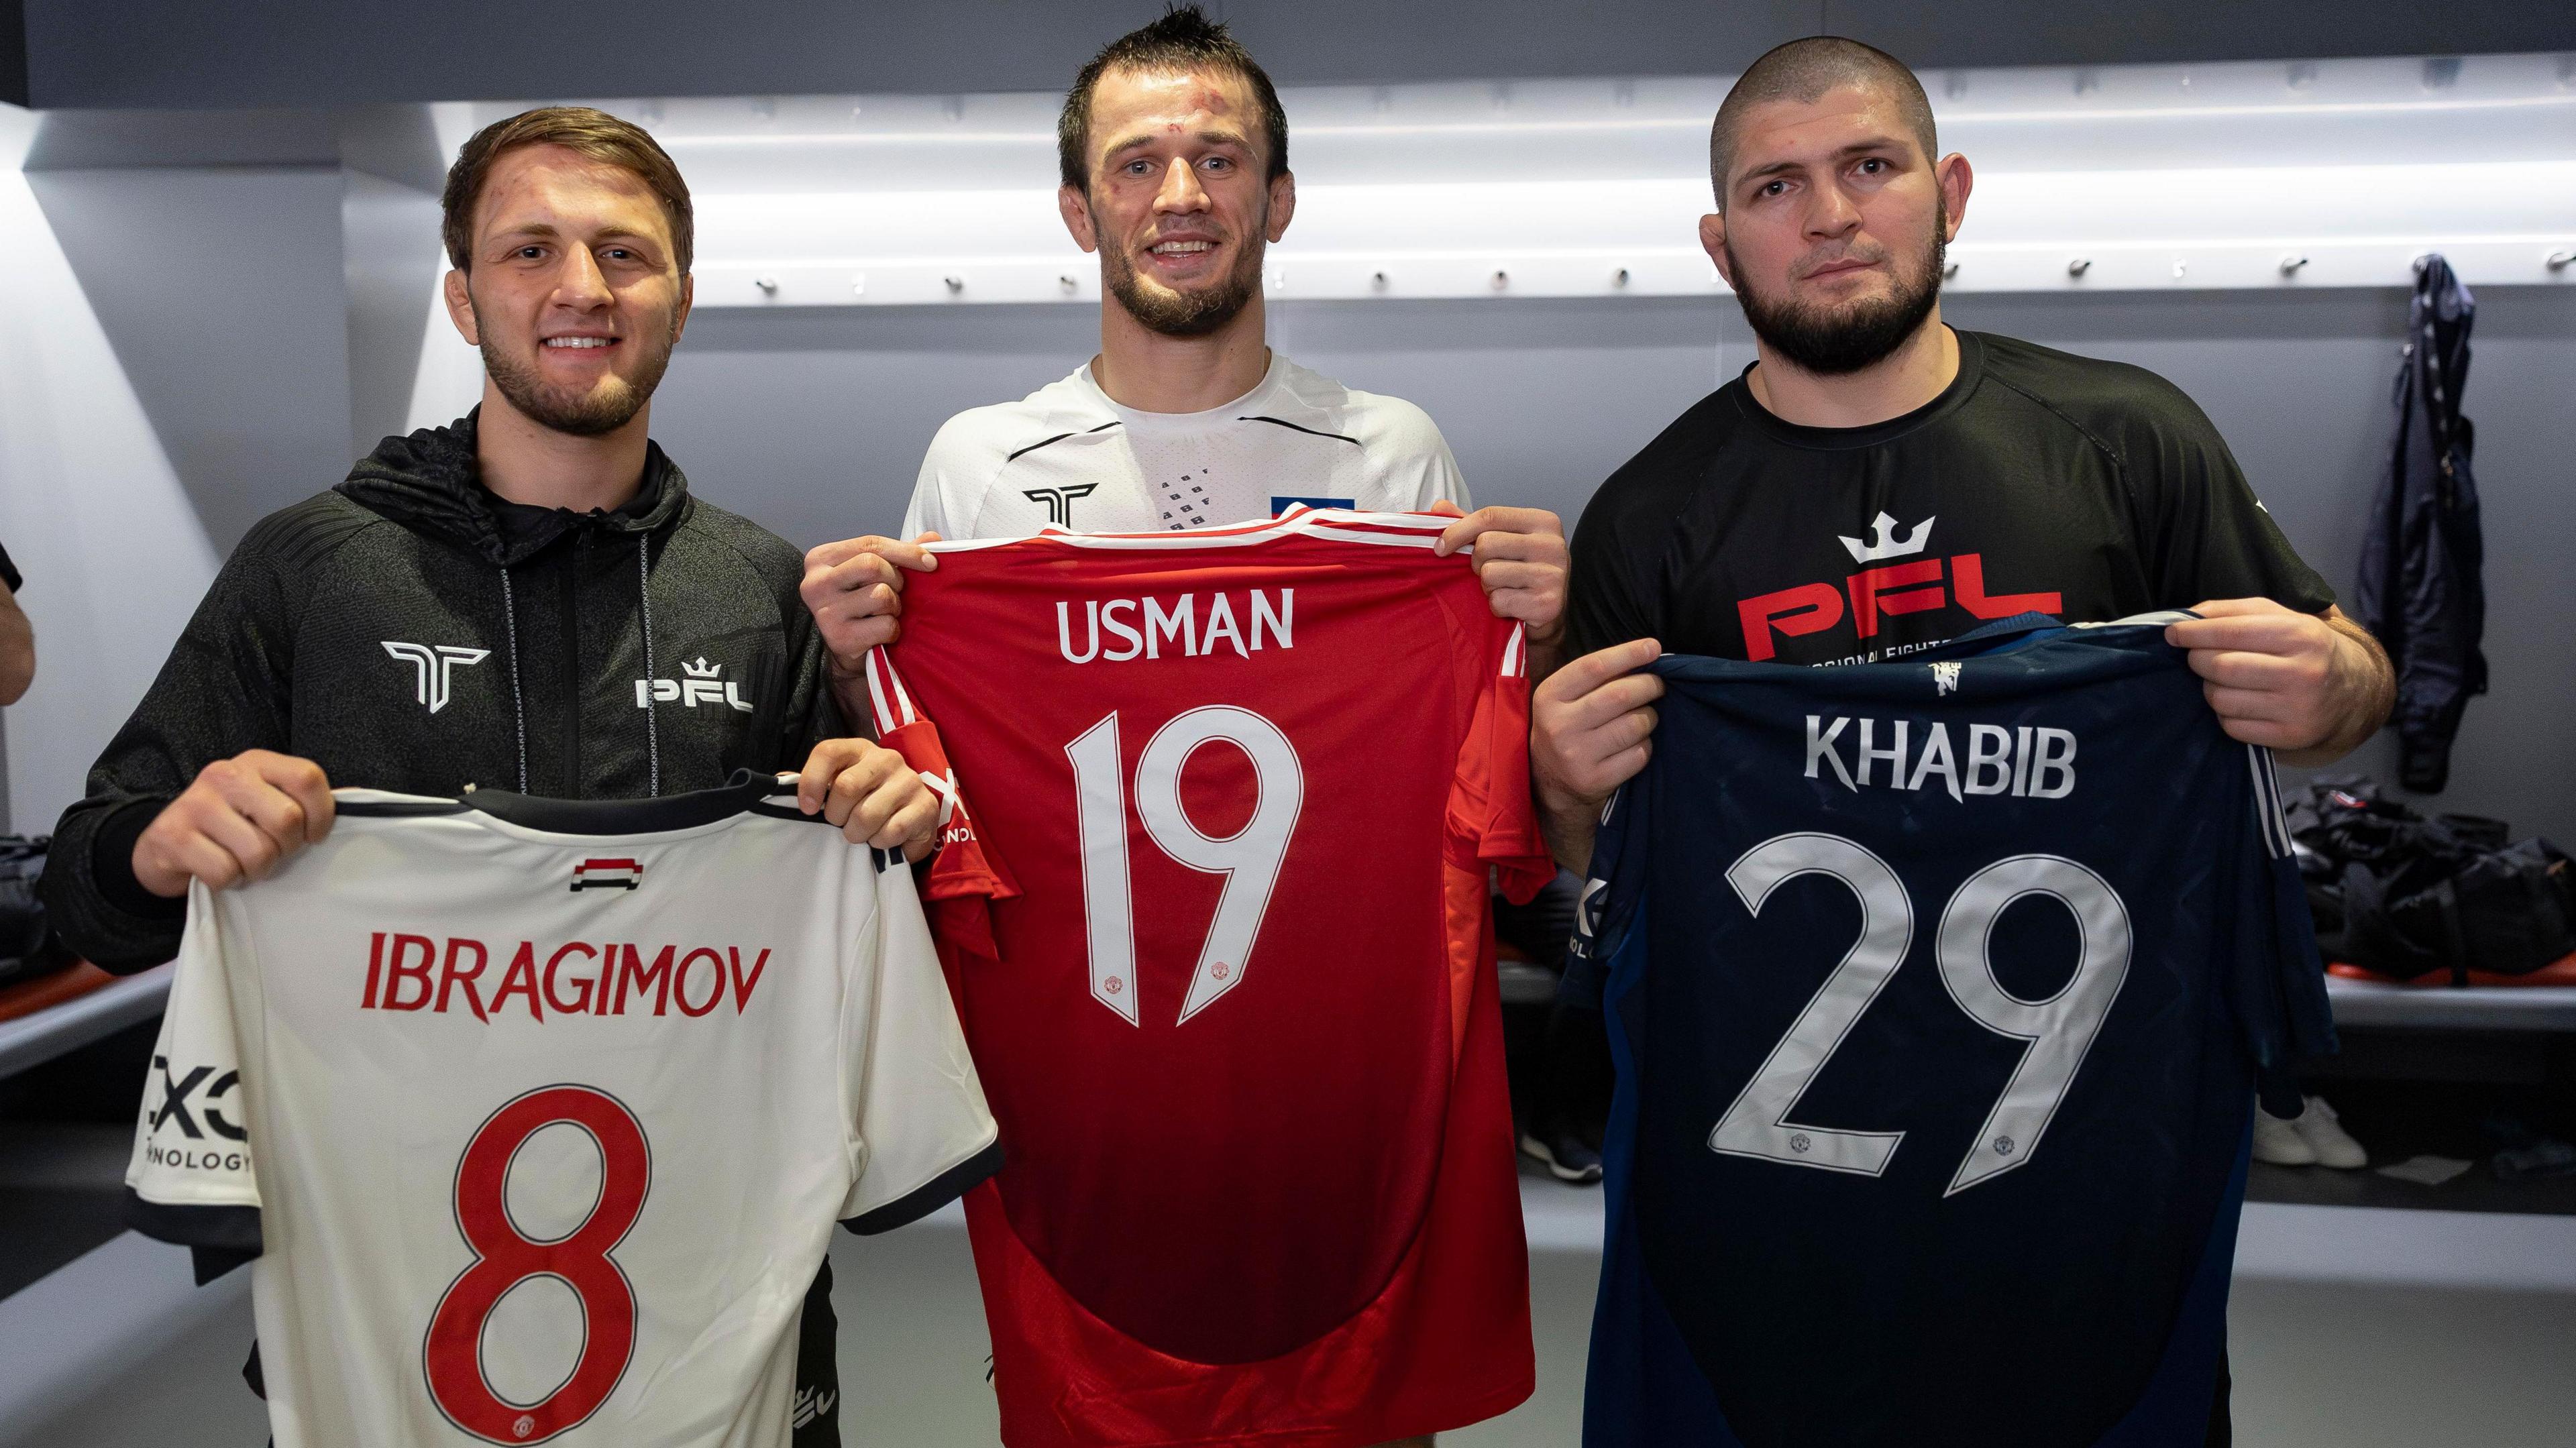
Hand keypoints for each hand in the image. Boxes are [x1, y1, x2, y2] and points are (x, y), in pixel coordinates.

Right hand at [133, 750, 334, 897]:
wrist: (163, 844)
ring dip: (258, 870)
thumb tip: (335, 822)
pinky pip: (226, 872)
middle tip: (272, 852)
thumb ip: (295, 802)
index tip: (313, 836)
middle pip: (287, 819)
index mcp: (255, 763)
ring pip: (259, 852)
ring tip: (244, 863)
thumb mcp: (263, 802)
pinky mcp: (174, 837)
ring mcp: (196, 804)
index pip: (307, 778)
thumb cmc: (229, 826)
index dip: (321, 814)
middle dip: (287, 849)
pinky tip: (220, 870)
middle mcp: (225, 775)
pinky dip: (230, 881)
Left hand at [797, 738, 939, 858]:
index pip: (828, 752)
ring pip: (866, 814)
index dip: (811, 781)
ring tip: (862, 833)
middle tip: (841, 824)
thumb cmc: (866, 802)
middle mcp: (886, 759)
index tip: (806, 809)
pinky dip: (880, 842)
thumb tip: (778, 785)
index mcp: (859, 749)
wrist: (911, 820)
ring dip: (857, 834)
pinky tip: (883, 838)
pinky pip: (891, 831)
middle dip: (836, 816)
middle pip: (845, 787)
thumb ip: (811, 784)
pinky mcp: (926, 807)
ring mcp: (909, 781)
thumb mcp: (837, 788)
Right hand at [800, 533, 940, 676]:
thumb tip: (933, 538)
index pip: (870, 544)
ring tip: (886, 612)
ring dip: (894, 606)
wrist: (844, 646)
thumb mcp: (875, 572)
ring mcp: (824, 612)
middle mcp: (815, 583)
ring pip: (881, 596)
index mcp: (821, 558)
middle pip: (872, 565)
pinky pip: (885, 626)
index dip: (905, 551)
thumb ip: (900, 553)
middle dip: (896, 579)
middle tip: (896, 592)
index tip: (930, 562)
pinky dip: (892, 629)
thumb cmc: (861, 601)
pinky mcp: (839, 638)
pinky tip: (881, 631)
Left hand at [1431, 503, 1569, 651]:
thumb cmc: (1523, 570)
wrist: (1551, 609)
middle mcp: (1552, 545)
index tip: (1440, 547)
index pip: (1490, 516)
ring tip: (1502, 587)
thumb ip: (1474, 525)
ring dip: (1486, 586)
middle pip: (1486, 545)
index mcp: (1542, 522)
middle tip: (1488, 571)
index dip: (1458, 531)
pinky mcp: (1547, 603)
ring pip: (1490, 574)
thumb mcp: (1505, 540)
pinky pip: (1499, 601)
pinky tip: (1511, 604)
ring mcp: (1552, 575)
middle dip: (1476, 563)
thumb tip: (1439, 507)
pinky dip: (1496, 606)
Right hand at [1532, 638, 1662, 811]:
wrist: (1549, 781)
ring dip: (1650, 717)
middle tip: (1658, 686)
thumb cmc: (1566, 726)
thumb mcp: (1565, 698)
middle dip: (1649, 685)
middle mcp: (1560, 725)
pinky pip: (1639, 754)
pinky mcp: (1595, 779)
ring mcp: (1577, 755)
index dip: (1628, 653)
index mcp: (1550, 696)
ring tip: (1645, 717)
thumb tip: (1645, 655)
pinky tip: (1636, 744)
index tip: (1653, 647)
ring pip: (1635, 725)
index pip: (1594, 666)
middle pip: (1620, 695)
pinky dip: (1646, 745)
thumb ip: (1597, 677)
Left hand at [2166, 599, 2390, 760]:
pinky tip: (2237, 702)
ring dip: (2208, 688)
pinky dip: (2223, 713)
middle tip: (2196, 657)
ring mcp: (2297, 708)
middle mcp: (2303, 672)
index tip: (2173, 633)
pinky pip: (2231, 726)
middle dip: (2197, 660)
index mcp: (2301, 635)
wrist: (2352, 691)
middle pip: (2222, 666)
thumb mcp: (2281, 617)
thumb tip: (2188, 617)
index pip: (2232, 632)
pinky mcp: (2290, 736)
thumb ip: (2235, 611)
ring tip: (2220, 680)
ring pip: (2221, 699)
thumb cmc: (2303, 647)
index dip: (2194, 633)